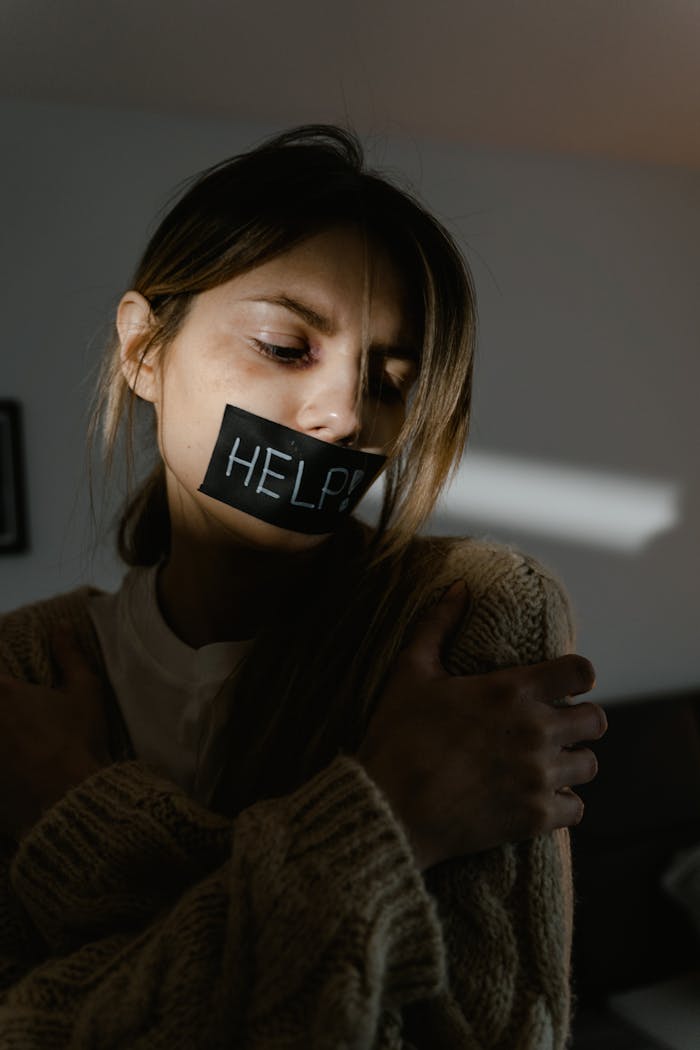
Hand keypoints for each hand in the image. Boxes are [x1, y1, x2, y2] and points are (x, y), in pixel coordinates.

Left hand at [0, 627, 109, 839]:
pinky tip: (12, 764)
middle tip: (20, 712)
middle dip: (3, 703)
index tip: (11, 683)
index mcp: (2, 691)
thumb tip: (60, 626)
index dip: (1, 676)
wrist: (71, 800)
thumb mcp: (84, 691)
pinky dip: (0, 761)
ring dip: (2, 733)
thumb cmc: (79, 741)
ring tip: (15, 736)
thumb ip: (70, 655)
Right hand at [357, 582, 605, 870]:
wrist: (389, 808)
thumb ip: (438, 624)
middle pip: (597, 722)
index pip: (582, 672)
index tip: (565, 684)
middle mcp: (536, 731)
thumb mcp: (410, 670)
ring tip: (547, 763)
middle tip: (555, 727)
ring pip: (589, 766)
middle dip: (580, 721)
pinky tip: (539, 797)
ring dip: (571, 762)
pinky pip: (577, 809)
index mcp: (512, 691)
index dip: (577, 676)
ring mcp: (539, 777)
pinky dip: (563, 804)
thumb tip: (460, 587)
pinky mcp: (535, 817)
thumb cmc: (397, 734)